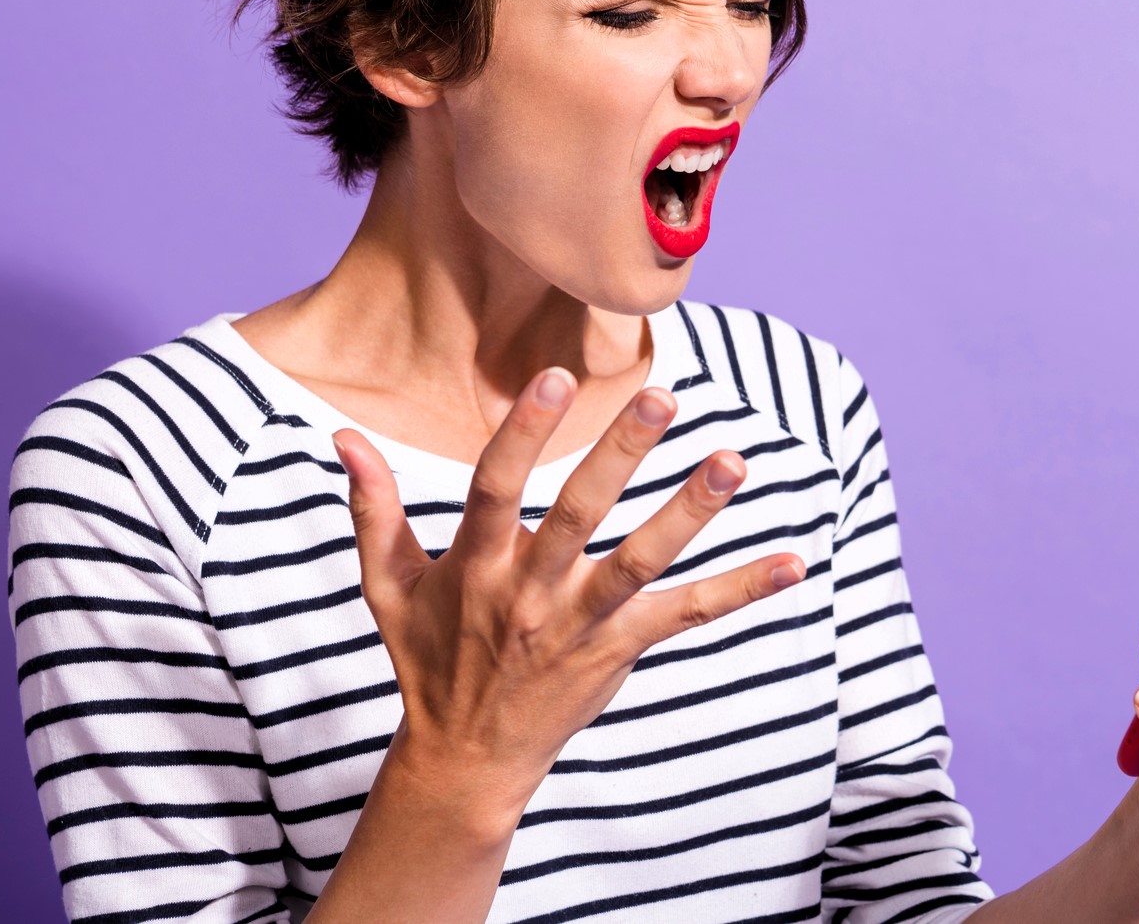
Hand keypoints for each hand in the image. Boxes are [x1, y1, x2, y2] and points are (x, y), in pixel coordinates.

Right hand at [334, 367, 806, 840]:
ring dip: (689, 513)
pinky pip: (687, 616)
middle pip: (578, 517)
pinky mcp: (620, 651)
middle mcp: (529, 595)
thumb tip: (345, 435)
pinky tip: (794, 563)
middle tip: (662, 396)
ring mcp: (580, 626)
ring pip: (640, 563)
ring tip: (734, 461)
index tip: (556, 377)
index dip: (524, 434)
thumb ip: (374, 507)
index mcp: (473, 568)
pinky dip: (741, 589)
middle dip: (619, 456)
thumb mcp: (389, 586)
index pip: (495, 490)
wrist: (465, 760)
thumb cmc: (427, 658)